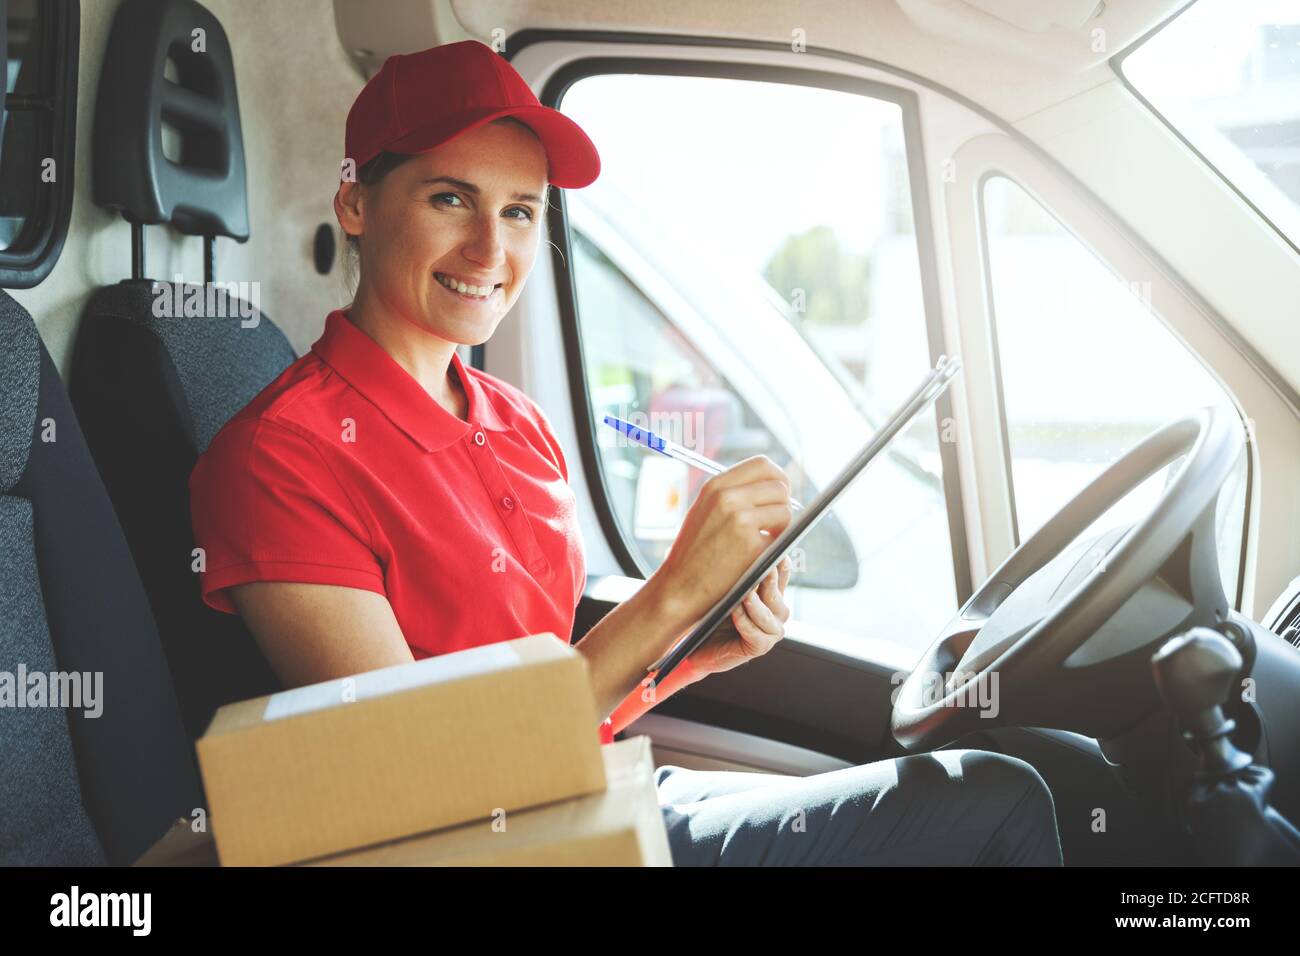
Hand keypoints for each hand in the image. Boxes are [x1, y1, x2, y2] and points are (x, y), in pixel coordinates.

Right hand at [647, 455, 794, 629]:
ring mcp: (741, 520)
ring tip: (764, 540)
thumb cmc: (694, 552)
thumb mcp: (705, 510)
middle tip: (775, 521)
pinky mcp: (752, 545)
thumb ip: (733, 493)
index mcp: (715, 485)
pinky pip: (782, 538)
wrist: (679, 587)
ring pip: (786, 511)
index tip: (779, 493)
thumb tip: (773, 484)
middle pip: (779, 486)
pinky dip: (776, 547)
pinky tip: (757, 556)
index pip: (762, 464)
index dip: (778, 478)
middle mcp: (728, 497)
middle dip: (783, 504)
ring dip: (782, 527)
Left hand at [683, 555, 791, 676]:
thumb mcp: (725, 587)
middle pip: (776, 592)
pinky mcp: (761, 647)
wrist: (698, 646)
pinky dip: (745, 622)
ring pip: (769, 614)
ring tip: (744, 594)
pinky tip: (735, 613)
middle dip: (767, 580)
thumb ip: (738, 570)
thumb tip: (740, 540)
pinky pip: (756, 633)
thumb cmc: (711, 613)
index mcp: (771, 593)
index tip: (773, 549)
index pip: (781, 572)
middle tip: (760, 568)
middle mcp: (777, 611)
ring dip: (755, 603)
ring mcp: (771, 630)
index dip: (778, 561)